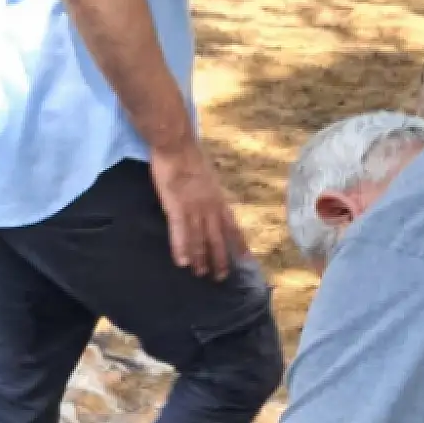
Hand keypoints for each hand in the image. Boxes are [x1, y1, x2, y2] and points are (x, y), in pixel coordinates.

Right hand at [149, 139, 250, 281]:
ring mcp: (194, 209)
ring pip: (200, 240)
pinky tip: (182, 263)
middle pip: (218, 239)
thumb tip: (211, 198)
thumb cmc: (190, 156)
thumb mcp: (209, 176)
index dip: (239, 244)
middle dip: (220, 259)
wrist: (177, 144)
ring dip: (201, 259)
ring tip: (201, 274)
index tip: (247, 260)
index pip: (233, 227)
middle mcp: (210, 208)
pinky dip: (181, 249)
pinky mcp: (176, 208)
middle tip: (221, 277)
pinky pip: (180, 233)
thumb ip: (210, 191)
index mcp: (219, 199)